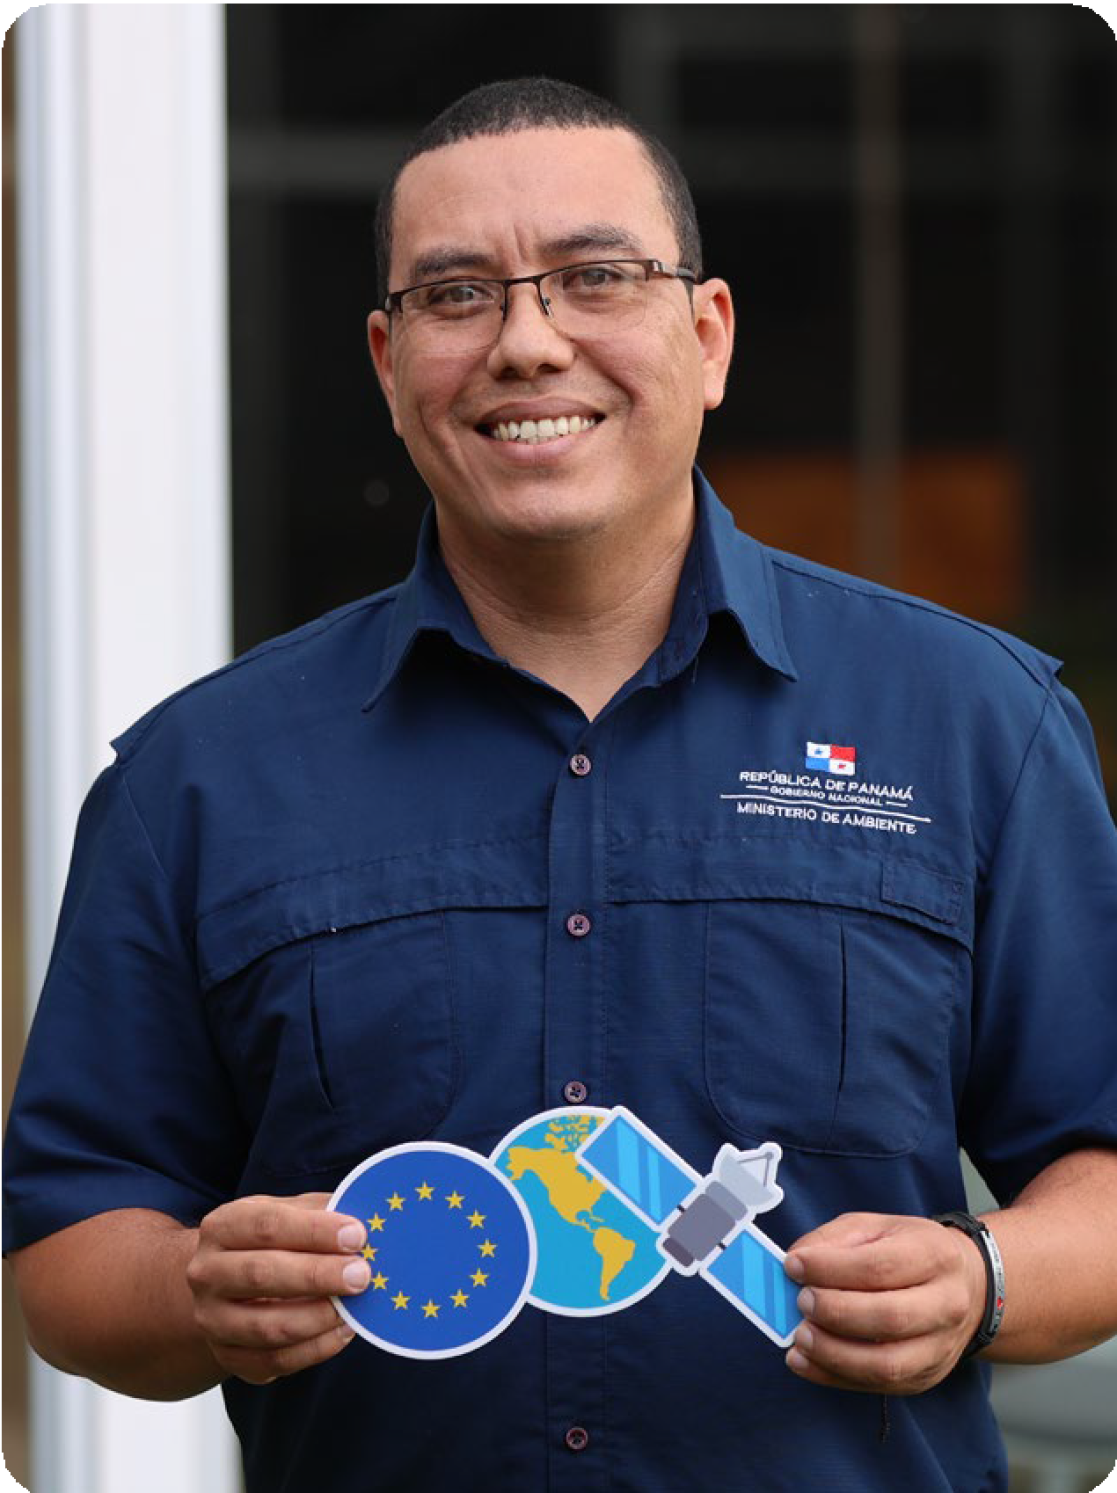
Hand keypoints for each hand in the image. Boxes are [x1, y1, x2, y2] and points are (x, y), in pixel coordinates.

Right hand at [185, 1193, 370, 1384]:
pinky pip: (274, 1361)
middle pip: (261, 1274)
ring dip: (317, 1318)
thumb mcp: (286, 1213)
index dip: (315, 1230)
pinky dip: (314, 1349)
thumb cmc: (266, 1242)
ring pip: (267, 1327)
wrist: (222, 1284)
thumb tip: (366, 1219)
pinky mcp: (228, 1357)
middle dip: (317, 1275)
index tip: (357, 1236)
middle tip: (360, 1275)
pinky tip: (342, 1331)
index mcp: (222, 1226)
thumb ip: (320, 1212)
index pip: (268, 1225)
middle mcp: (206, 1273)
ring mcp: (212, 1320)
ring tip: (353, 1308)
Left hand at [782, 1213, 986, 1394]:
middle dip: (835, 1312)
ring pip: (887, 1363)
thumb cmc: (909, 1251)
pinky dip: (833, 1377)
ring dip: (834, 1354)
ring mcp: (939, 1348)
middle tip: (800, 1301)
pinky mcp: (925, 1377)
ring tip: (799, 1336)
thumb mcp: (875, 1228)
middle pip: (888, 1318)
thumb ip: (833, 1241)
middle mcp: (946, 1304)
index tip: (794, 1265)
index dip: (831, 1268)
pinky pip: (877, 1386)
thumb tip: (795, 1263)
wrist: (966, 1286)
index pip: (879, 1267)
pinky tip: (804, 1362)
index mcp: (933, 1256)